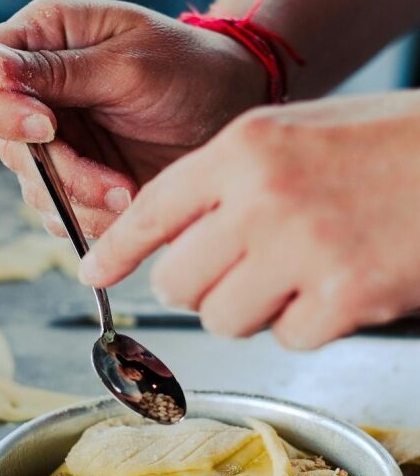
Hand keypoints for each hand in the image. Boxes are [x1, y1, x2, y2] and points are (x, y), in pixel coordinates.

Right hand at [0, 0, 264, 236]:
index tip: (47, 128)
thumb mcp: (131, 62)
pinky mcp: (79, 183)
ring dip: (84, 202)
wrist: (231, 112)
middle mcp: (39, 95)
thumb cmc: (190, 69)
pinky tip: (128, 202)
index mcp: (42, 43)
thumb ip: (61, 70)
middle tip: (117, 182)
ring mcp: (59, 145)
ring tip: (132, 191)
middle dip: (63, 174)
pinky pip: (63, 217)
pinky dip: (94, 220)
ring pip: (35, 192)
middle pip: (7, 148)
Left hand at [78, 90, 419, 347]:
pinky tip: (338, 288)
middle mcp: (264, 199)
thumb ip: (233, 183)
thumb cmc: (386, 146)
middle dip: (197, 289)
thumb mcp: (296, 135)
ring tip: (298, 277)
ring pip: (223, 320)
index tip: (90, 273)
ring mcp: (303, 252)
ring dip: (251, 310)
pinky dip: (307, 325)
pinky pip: (286, 339)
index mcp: (247, 149)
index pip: (153, 209)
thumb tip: (180, 239)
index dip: (115, 247)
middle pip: (177, 283)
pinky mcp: (344, 299)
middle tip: (231, 277)